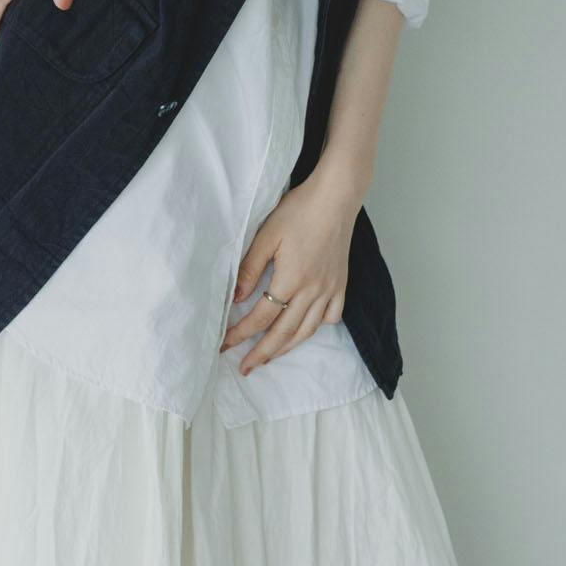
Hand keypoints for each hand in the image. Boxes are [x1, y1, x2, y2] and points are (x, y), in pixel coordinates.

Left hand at [221, 171, 362, 376]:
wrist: (336, 197)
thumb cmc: (299, 211)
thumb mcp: (266, 235)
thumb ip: (250, 269)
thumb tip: (235, 298)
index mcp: (291, 280)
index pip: (260, 317)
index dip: (240, 334)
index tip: (224, 345)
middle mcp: (312, 291)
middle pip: (283, 333)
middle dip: (262, 353)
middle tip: (245, 368)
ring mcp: (329, 290)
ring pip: (307, 330)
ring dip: (286, 348)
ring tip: (270, 357)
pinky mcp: (341, 284)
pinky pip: (331, 316)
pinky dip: (317, 327)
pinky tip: (306, 328)